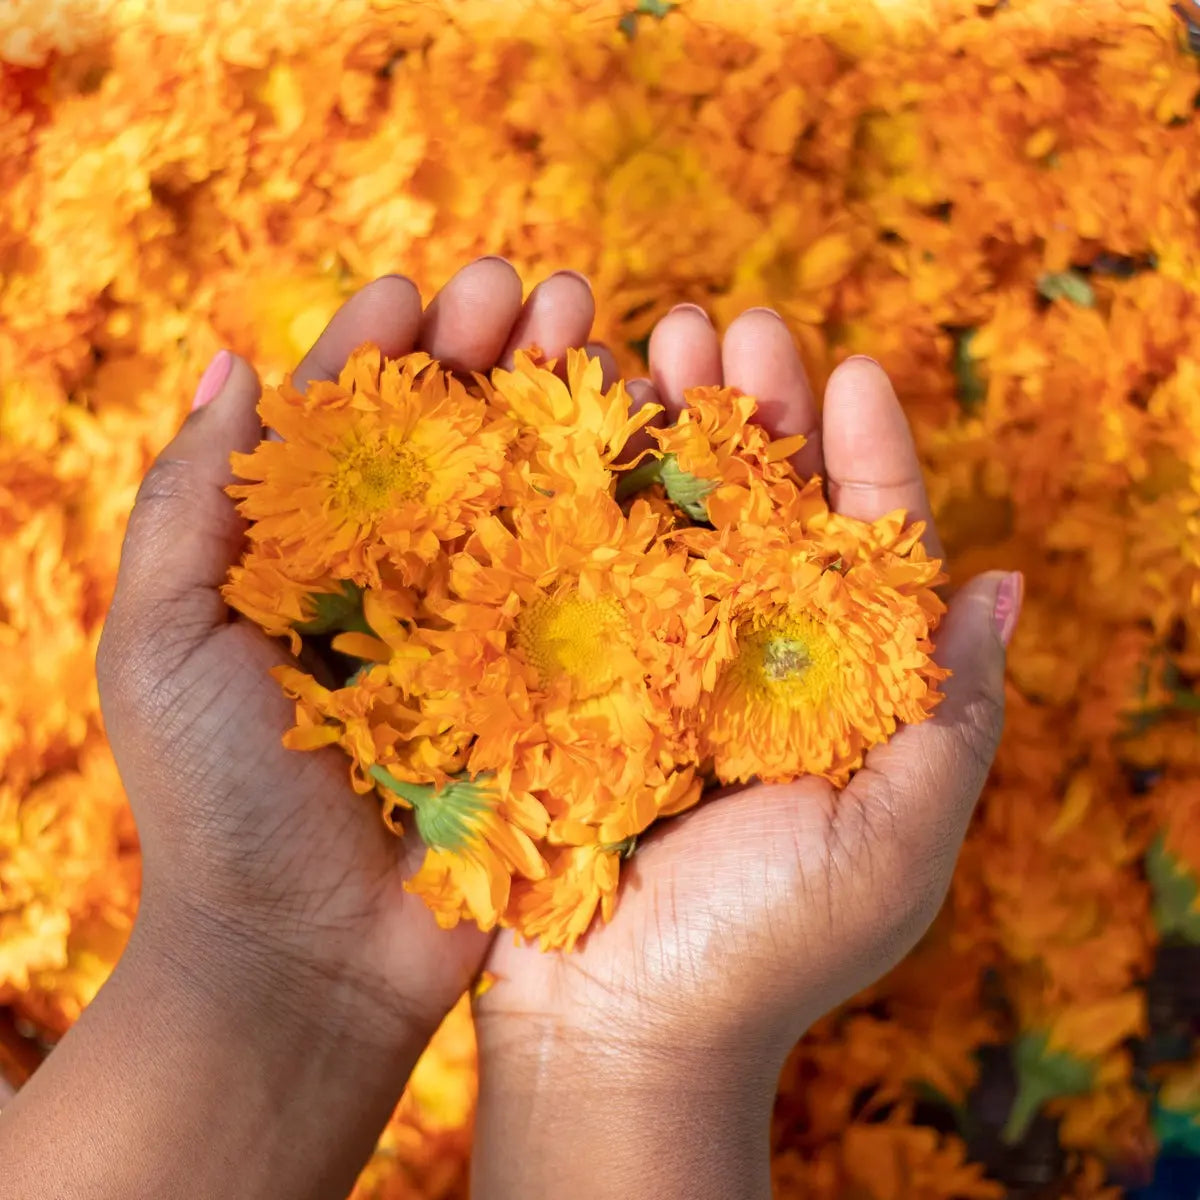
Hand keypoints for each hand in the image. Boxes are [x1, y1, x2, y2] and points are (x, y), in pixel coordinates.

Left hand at [1, 261, 600, 1199]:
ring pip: (533, 493)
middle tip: (538, 288)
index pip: (351, 426)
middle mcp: (408, 580)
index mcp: (313, 558)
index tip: (421, 290)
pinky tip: (647, 440)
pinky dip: (619, 510)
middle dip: (495, 355)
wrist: (305, 959)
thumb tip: (232, 364)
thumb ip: (188, 503)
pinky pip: (593, 586)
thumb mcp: (162, 639)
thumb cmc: (219, 801)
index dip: (385, 350)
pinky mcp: (549, 689)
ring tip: (597, 329)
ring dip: (565, 405)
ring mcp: (488, 632)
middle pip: (458, 441)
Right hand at [471, 305, 1020, 1198]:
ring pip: (670, 517)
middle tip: (735, 327)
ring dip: (667, 427)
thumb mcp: (892, 842)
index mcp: (839, 687)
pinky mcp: (570, 677)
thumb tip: (1004, 582)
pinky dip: (582, 489)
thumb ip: (951, 716)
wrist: (616, 1028)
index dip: (867, 454)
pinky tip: (577, 418)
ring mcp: (654, 661)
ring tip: (657, 341)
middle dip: (758, 413)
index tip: (854, 368)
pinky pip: (581, 565)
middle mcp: (749, 659)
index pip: (867, 547)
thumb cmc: (764, 951)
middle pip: (763, 509)